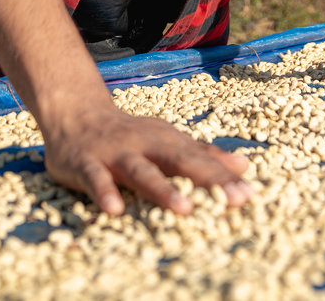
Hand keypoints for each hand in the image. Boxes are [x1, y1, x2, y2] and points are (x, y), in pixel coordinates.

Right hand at [42, 102, 254, 215]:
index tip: (249, 195)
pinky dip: (105, 193)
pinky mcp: (87, 164)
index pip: (201, 160)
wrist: (75, 113)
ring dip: (162, 189)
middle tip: (233, 200)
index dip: (224, 178)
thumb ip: (203, 154)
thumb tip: (244, 165)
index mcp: (167, 141)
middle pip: (179, 162)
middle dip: (207, 180)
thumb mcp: (167, 140)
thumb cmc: (129, 135)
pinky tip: (114, 210)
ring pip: (141, 171)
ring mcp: (115, 154)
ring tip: (184, 208)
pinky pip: (96, 179)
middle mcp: (145, 145)